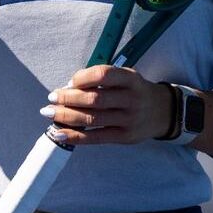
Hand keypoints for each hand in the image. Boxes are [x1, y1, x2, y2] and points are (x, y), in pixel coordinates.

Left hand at [39, 65, 174, 145]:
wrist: (163, 112)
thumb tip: (67, 87)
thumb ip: (102, 79)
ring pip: (92, 119)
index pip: (103, 75)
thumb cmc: (135, 91)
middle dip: (68, 99)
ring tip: (49, 113)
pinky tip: (59, 132)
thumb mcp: (126, 77)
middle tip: (51, 98)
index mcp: (130, 79)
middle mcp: (132, 99)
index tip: (67, 82)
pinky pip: (96, 138)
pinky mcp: (125, 137)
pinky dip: (75, 136)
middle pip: (95, 99)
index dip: (82, 78)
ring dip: (66, 116)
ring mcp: (129, 120)